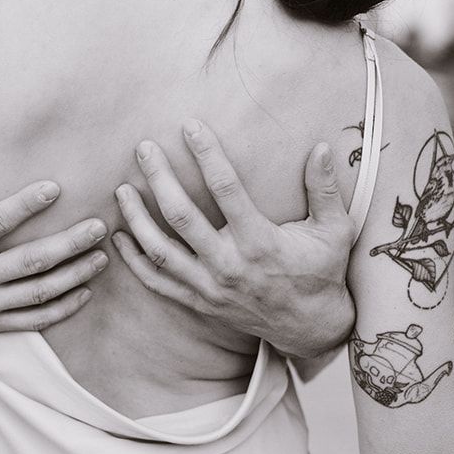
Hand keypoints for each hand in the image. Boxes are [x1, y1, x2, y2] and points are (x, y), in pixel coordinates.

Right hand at [0, 133, 108, 342]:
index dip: (26, 205)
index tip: (56, 187)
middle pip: (29, 261)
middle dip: (69, 245)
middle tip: (99, 227)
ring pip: (38, 292)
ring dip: (74, 275)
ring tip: (102, 257)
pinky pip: (33, 321)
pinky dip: (62, 309)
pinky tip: (86, 292)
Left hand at [112, 122, 354, 361]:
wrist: (310, 328)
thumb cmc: (322, 272)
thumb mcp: (334, 231)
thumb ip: (325, 189)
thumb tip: (321, 148)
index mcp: (260, 242)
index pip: (226, 189)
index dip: (207, 154)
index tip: (190, 126)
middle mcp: (229, 265)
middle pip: (181, 216)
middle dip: (158, 178)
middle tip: (143, 148)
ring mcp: (210, 287)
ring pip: (160, 250)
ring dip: (137, 218)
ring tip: (122, 189)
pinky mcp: (199, 302)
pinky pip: (157, 282)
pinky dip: (134, 260)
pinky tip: (119, 237)